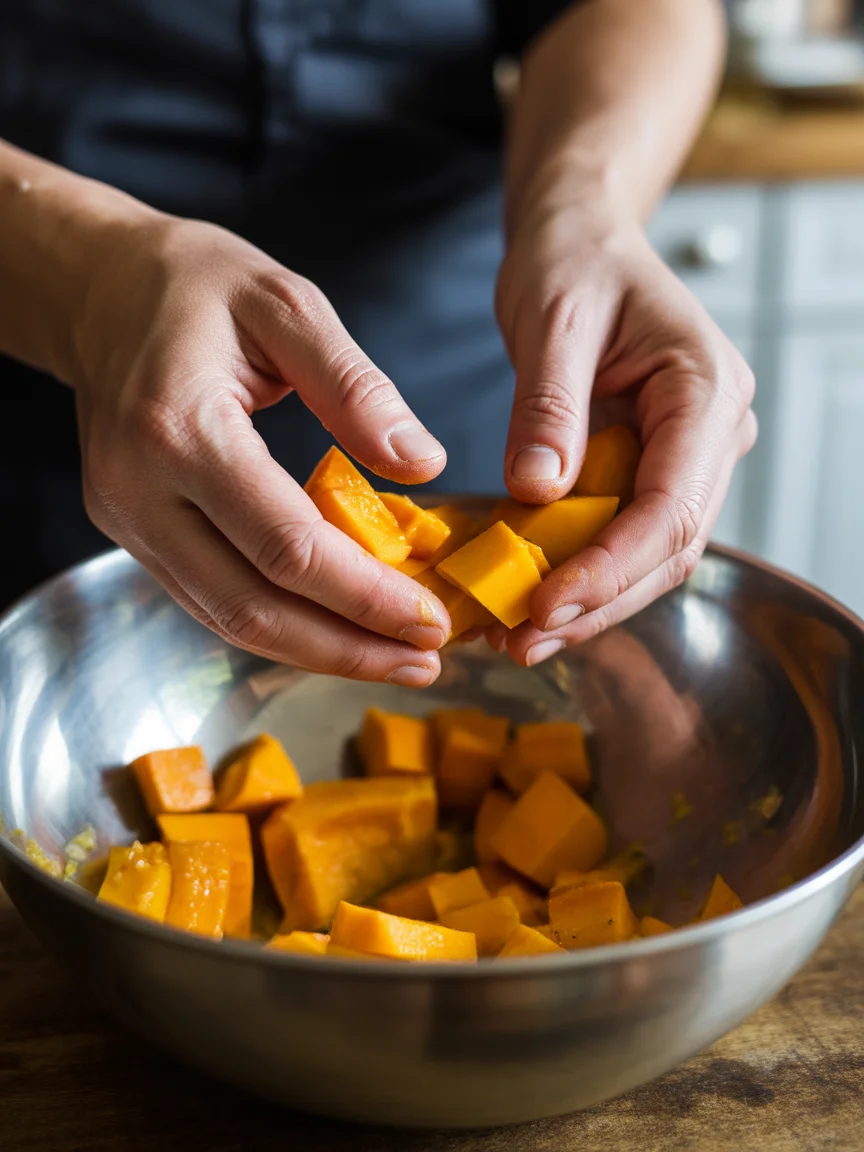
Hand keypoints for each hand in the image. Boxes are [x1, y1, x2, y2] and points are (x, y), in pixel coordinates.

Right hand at [71, 215, 449, 683]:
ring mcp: (128, 520)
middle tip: (426, 661)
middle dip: (347, 646)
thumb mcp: (287, 305)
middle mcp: (140, 491)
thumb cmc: (195, 286)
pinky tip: (336, 628)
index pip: (286, 546)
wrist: (98, 291)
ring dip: (316, 651)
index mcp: (179, 430)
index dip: (364, 596)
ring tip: (392, 659)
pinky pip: (211, 600)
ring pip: (228, 619)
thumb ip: (356, 387)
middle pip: (253, 606)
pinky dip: (279, 624)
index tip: (430, 619)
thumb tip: (423, 463)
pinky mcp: (134, 533)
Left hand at [492, 204, 756, 664]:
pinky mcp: (651, 470)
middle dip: (596, 601)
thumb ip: (549, 407)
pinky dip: (579, 573)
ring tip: (517, 635)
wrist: (582, 240)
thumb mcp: (553, 319)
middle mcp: (711, 432)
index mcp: (704, 389)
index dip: (610, 567)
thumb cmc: (574, 260)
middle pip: (666, 547)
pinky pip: (622, 536)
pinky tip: (530, 599)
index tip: (546, 604)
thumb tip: (539, 493)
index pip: (671, 506)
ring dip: (587, 602)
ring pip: (649, 555)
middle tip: (522, 639)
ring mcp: (686, 457)